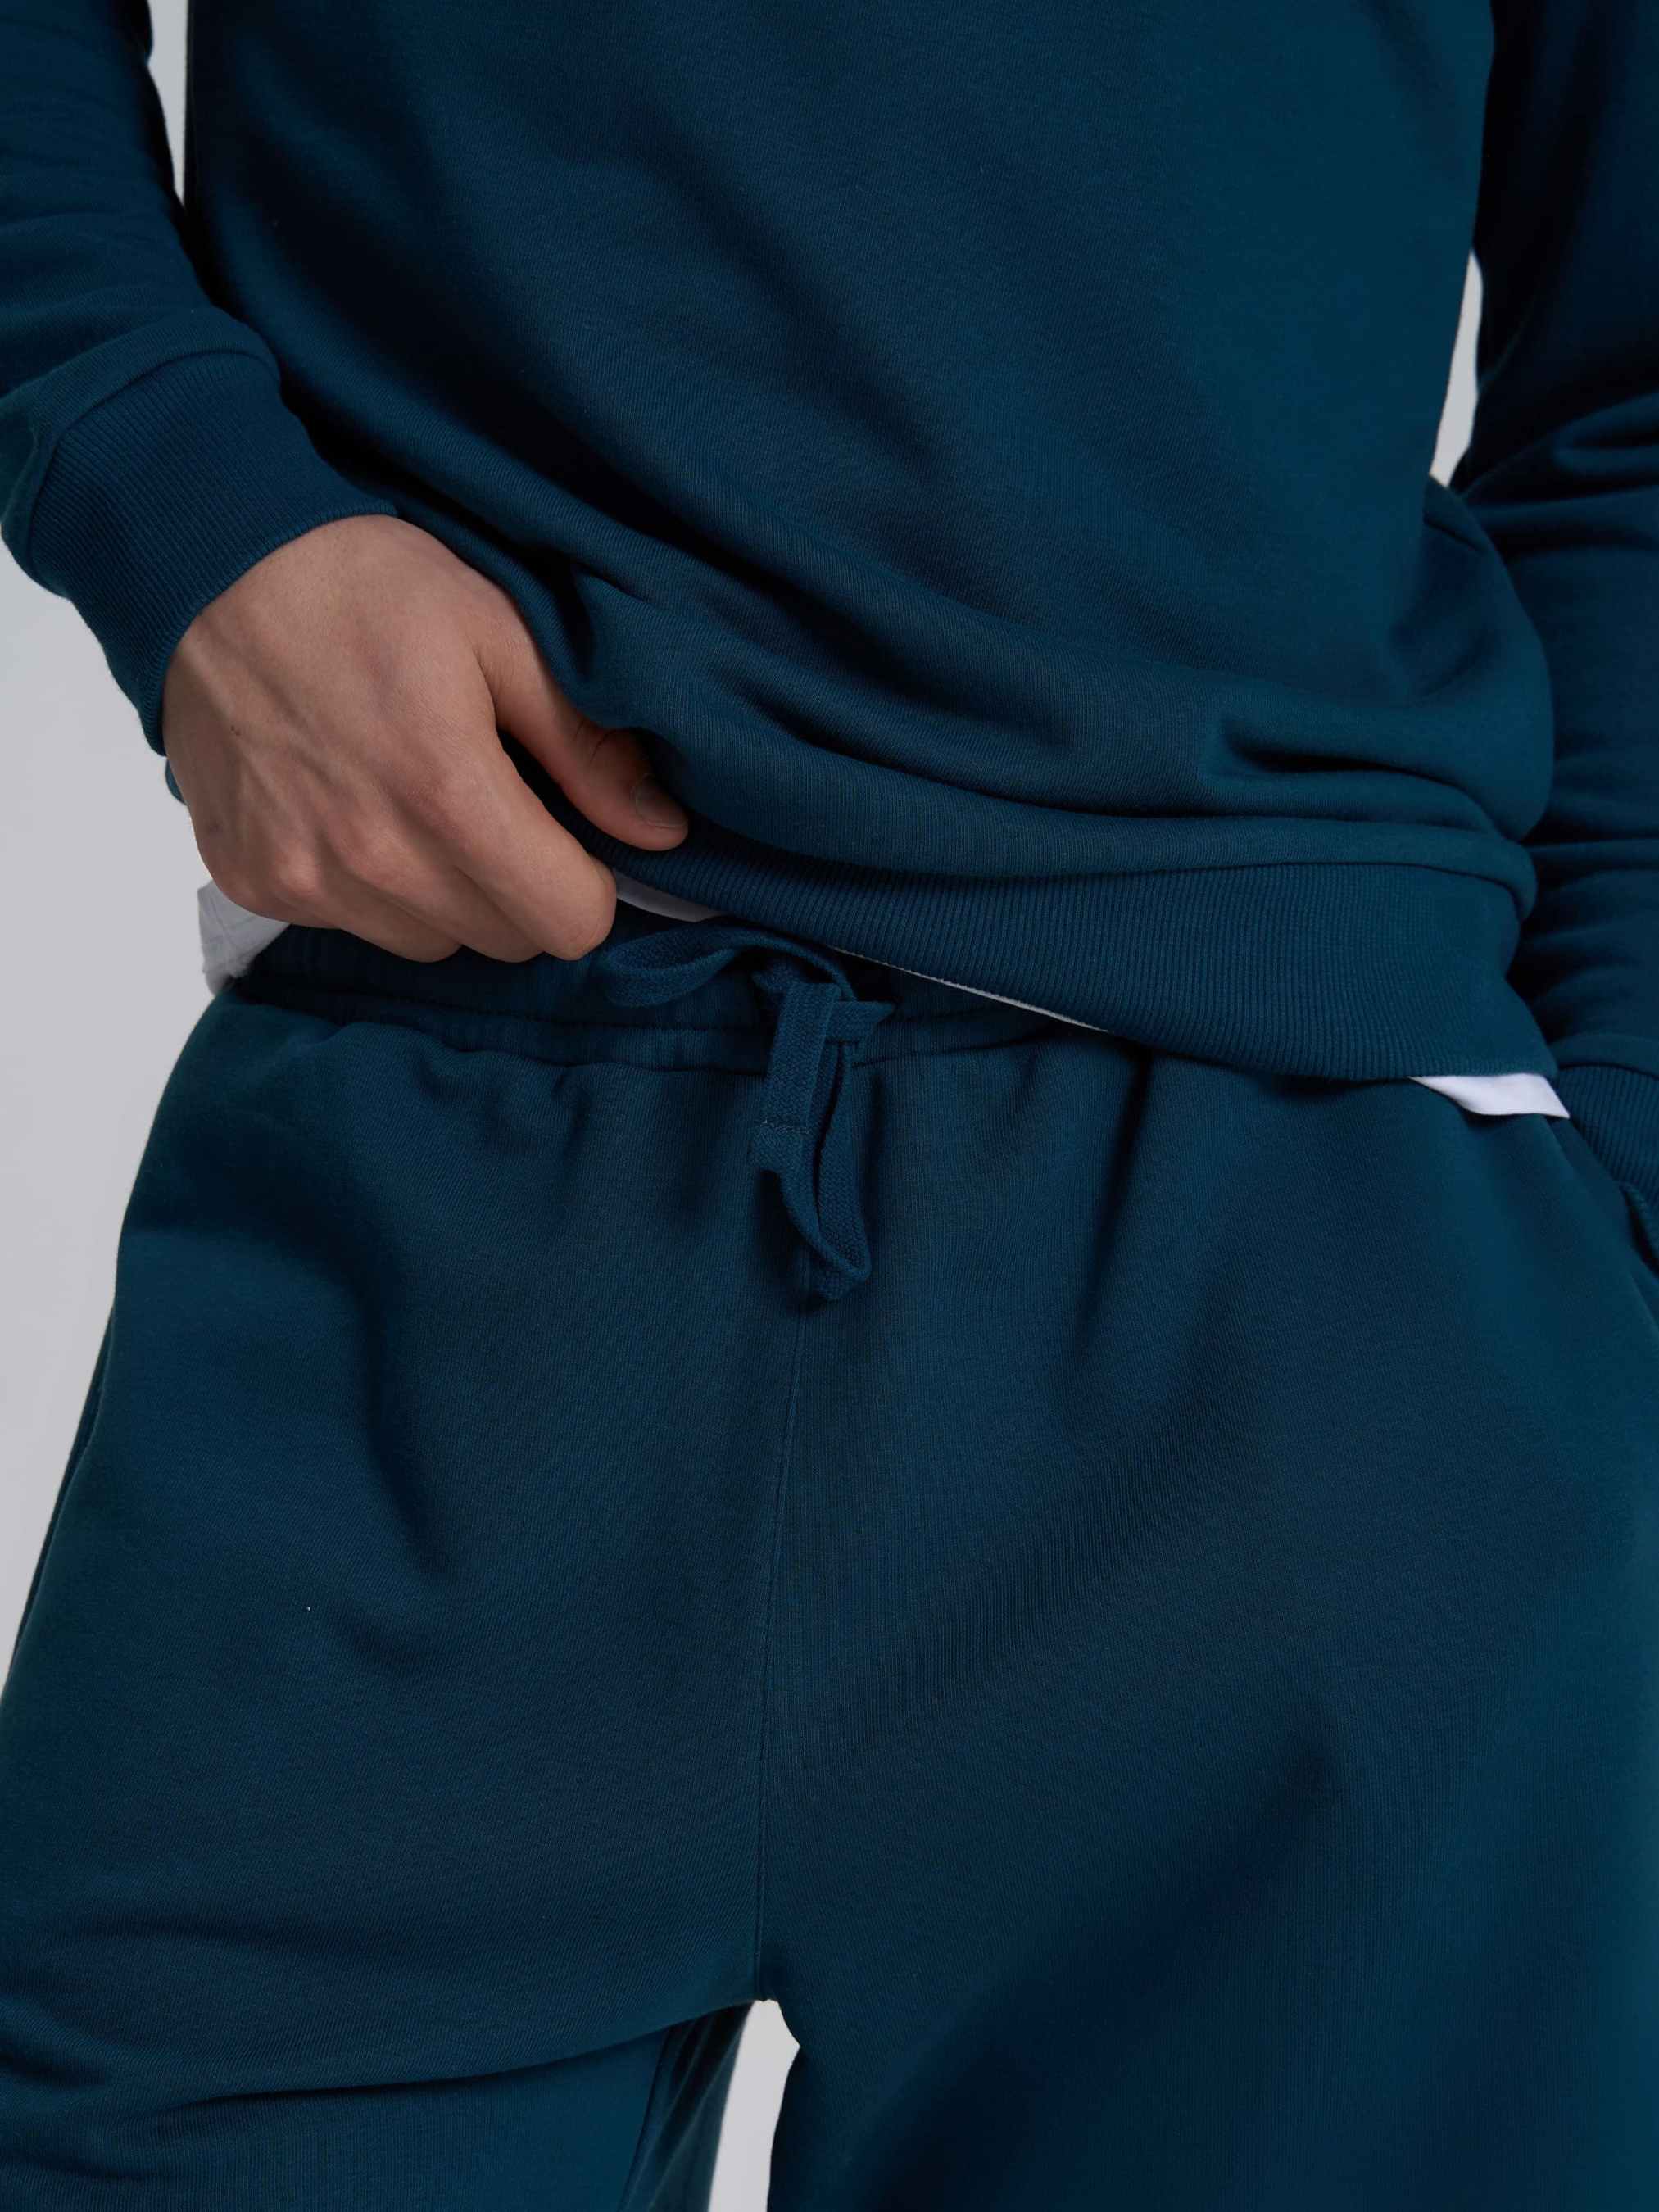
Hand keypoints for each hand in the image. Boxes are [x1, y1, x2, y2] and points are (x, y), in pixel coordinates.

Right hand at [160, 514, 688, 962]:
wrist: (210, 565)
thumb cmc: (366, 586)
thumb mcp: (501, 634)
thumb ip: (585, 746)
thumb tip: (663, 832)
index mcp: (448, 796)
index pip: (569, 924)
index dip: (589, 885)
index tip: (573, 836)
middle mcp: (374, 858)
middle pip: (505, 940)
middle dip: (522, 887)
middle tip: (499, 806)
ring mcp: (305, 878)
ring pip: (429, 942)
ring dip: (446, 895)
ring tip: (419, 803)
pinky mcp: (254, 881)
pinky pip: (348, 925)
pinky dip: (367, 886)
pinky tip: (352, 806)